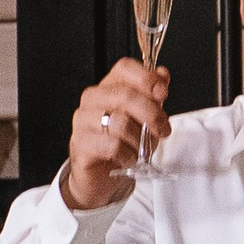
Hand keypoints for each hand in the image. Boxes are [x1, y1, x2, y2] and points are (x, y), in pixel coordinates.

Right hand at [63, 58, 168, 208]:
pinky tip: (129, 159)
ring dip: (139, 139)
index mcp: (108, 87)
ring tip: (142, 150)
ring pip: (120, 122)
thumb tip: (163, 74)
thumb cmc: (123, 143)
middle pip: (125, 95)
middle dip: (152, 114)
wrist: (101, 176)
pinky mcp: (80, 144)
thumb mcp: (144, 118)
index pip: (124, 68)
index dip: (147, 78)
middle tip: (163, 130)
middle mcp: (93, 99)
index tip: (163, 94)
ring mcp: (83, 121)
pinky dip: (128, 155)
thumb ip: (153, 96)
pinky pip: (112, 146)